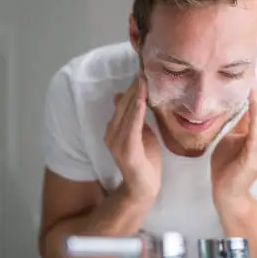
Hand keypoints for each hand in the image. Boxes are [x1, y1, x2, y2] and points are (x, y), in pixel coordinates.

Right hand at [104, 74, 161, 202]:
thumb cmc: (145, 160)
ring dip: (135, 96)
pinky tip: (140, 100)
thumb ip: (135, 118)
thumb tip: (128, 98)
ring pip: (126, 113)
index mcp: (113, 129)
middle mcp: (111, 134)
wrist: (143, 187)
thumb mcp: (140, 133)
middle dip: (133, 88)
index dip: (132, 88)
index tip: (141, 71)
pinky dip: (136, 113)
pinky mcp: (126, 150)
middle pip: (123, 106)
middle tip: (143, 70)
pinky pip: (132, 127)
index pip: (122, 104)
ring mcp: (116, 142)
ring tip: (142, 80)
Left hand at [211, 80, 256, 204]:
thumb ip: (238, 121)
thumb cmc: (228, 165)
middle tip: (249, 67)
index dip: (256, 89)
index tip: (248, 70)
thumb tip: (234, 99)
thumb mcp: (233, 136)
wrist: (226, 193)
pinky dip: (255, 112)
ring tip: (251, 79)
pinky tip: (251, 98)